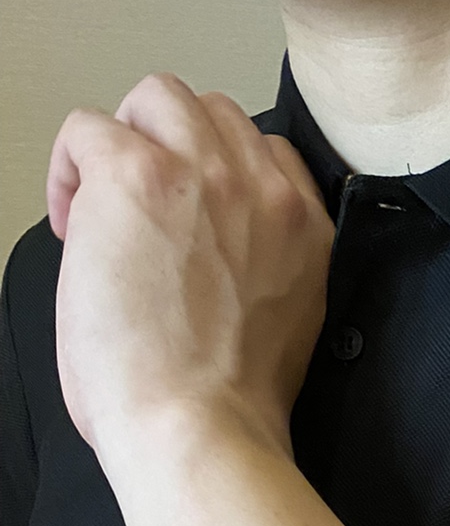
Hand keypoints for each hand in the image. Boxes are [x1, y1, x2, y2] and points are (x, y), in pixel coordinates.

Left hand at [46, 72, 333, 465]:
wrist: (200, 427)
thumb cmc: (230, 406)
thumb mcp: (286, 324)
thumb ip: (263, 266)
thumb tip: (206, 252)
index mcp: (303, 232)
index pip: (269, 154)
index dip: (218, 178)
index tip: (190, 221)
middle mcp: (262, 192)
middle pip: (214, 113)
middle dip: (171, 151)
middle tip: (139, 212)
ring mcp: (201, 176)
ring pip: (158, 98)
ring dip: (124, 142)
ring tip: (103, 207)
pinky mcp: (135, 176)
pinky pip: (87, 128)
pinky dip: (70, 169)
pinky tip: (72, 226)